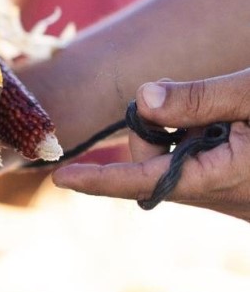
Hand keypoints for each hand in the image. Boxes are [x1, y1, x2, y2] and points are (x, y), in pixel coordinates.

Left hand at [52, 69, 249, 223]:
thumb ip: (197, 99)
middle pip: (153, 163)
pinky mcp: (236, 187)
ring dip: (181, 128)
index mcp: (224, 179)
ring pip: (175, 160)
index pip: (145, 181)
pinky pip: (197, 161)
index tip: (58, 178)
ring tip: (223, 108)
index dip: (99, 179)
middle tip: (184, 94)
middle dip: (152, 126)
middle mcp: (223, 197)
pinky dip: (196, 136)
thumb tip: (143, 100)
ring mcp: (231, 196)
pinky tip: (227, 119)